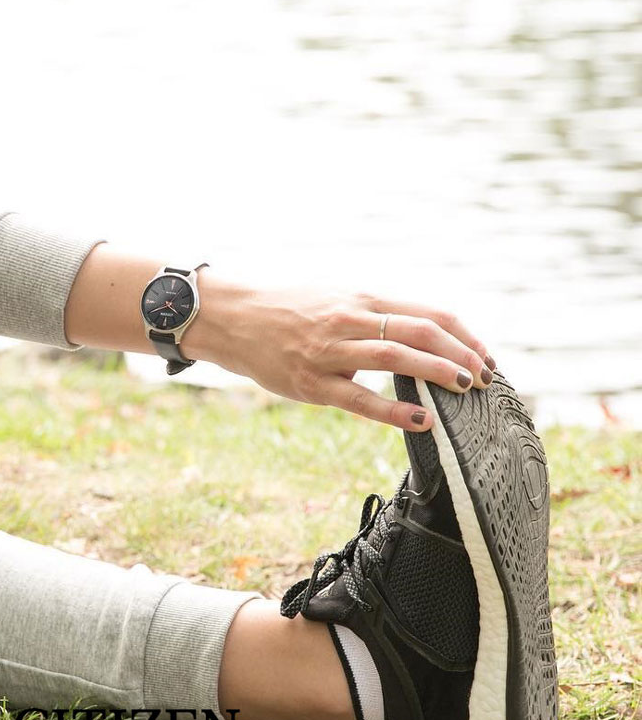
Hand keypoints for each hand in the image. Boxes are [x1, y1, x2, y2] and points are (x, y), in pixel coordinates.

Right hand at [184, 280, 494, 431]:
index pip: (428, 312)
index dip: (464, 336)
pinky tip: (421, 420)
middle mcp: (350, 319)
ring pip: (396, 356)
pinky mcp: (311, 382)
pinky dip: (394, 410)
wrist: (233, 318)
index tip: (486, 356)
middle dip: (461, 354)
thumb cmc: (288, 311)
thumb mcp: (335, 299)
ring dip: (438, 372)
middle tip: (486, 377)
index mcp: (361, 299)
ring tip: (466, 388)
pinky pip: (360, 398)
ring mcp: (330, 351)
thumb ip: (374, 315)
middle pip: (420, 330)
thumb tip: (421, 334)